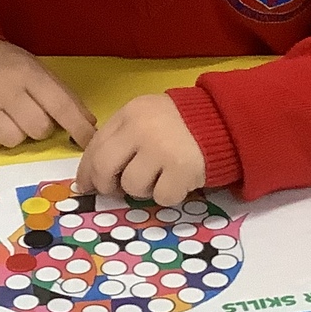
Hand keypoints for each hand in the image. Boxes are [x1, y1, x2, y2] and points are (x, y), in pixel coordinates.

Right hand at [0, 39, 95, 150]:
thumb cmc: (3, 65)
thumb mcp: (34, 68)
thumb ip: (61, 94)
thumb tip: (88, 124)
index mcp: (27, 74)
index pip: (61, 106)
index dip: (79, 128)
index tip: (89, 141)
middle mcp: (5, 91)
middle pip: (39, 129)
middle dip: (40, 127)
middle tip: (30, 115)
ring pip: (14, 141)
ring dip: (17, 134)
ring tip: (8, 118)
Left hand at [76, 93, 206, 204]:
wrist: (224, 121)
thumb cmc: (180, 124)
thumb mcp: (146, 117)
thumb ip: (121, 138)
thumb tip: (92, 175)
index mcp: (129, 114)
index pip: (95, 146)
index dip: (87, 171)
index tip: (86, 185)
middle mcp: (140, 129)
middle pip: (103, 167)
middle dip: (105, 185)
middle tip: (116, 190)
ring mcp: (161, 149)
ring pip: (132, 186)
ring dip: (143, 190)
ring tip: (160, 176)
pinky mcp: (181, 169)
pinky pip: (161, 197)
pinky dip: (168, 195)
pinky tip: (178, 181)